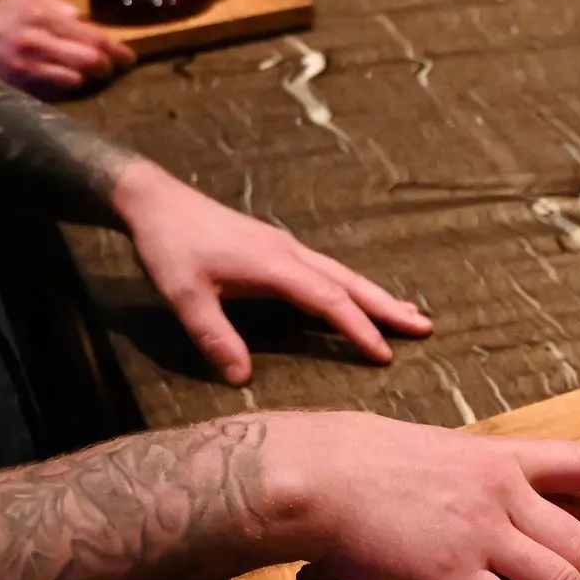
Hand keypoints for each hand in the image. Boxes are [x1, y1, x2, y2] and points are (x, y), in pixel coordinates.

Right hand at [0, 0, 134, 95]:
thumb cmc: (4, 16)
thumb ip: (59, 4)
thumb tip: (84, 19)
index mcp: (42, 15)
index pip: (91, 35)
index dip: (115, 48)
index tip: (128, 55)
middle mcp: (37, 40)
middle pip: (90, 59)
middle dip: (108, 65)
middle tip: (114, 65)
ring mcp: (30, 64)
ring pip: (77, 77)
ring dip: (90, 76)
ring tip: (93, 71)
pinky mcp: (24, 82)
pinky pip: (59, 87)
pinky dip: (70, 83)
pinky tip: (71, 77)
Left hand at [115, 164, 431, 380]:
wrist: (155, 201)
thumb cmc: (169, 247)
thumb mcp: (184, 296)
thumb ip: (214, 337)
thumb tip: (242, 379)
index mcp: (275, 265)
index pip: (329, 301)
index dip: (358, 329)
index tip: (384, 355)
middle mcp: (290, 254)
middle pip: (350, 283)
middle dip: (388, 306)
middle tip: (425, 326)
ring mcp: (285, 248)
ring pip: (342, 274)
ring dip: (376, 295)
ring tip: (408, 313)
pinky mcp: (276, 248)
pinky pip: (327, 270)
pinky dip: (351, 287)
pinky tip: (356, 296)